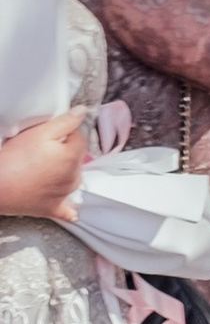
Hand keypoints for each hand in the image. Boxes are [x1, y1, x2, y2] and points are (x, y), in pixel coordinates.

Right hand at [0, 110, 87, 224]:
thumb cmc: (14, 160)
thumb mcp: (39, 132)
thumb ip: (64, 122)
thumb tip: (82, 113)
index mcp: (73, 157)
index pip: (79, 137)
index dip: (65, 132)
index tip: (51, 134)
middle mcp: (73, 177)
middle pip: (76, 157)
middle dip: (64, 151)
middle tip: (41, 150)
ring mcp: (64, 195)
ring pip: (71, 177)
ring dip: (63, 171)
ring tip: (41, 168)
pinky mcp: (52, 208)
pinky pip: (67, 210)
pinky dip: (69, 207)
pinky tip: (72, 209)